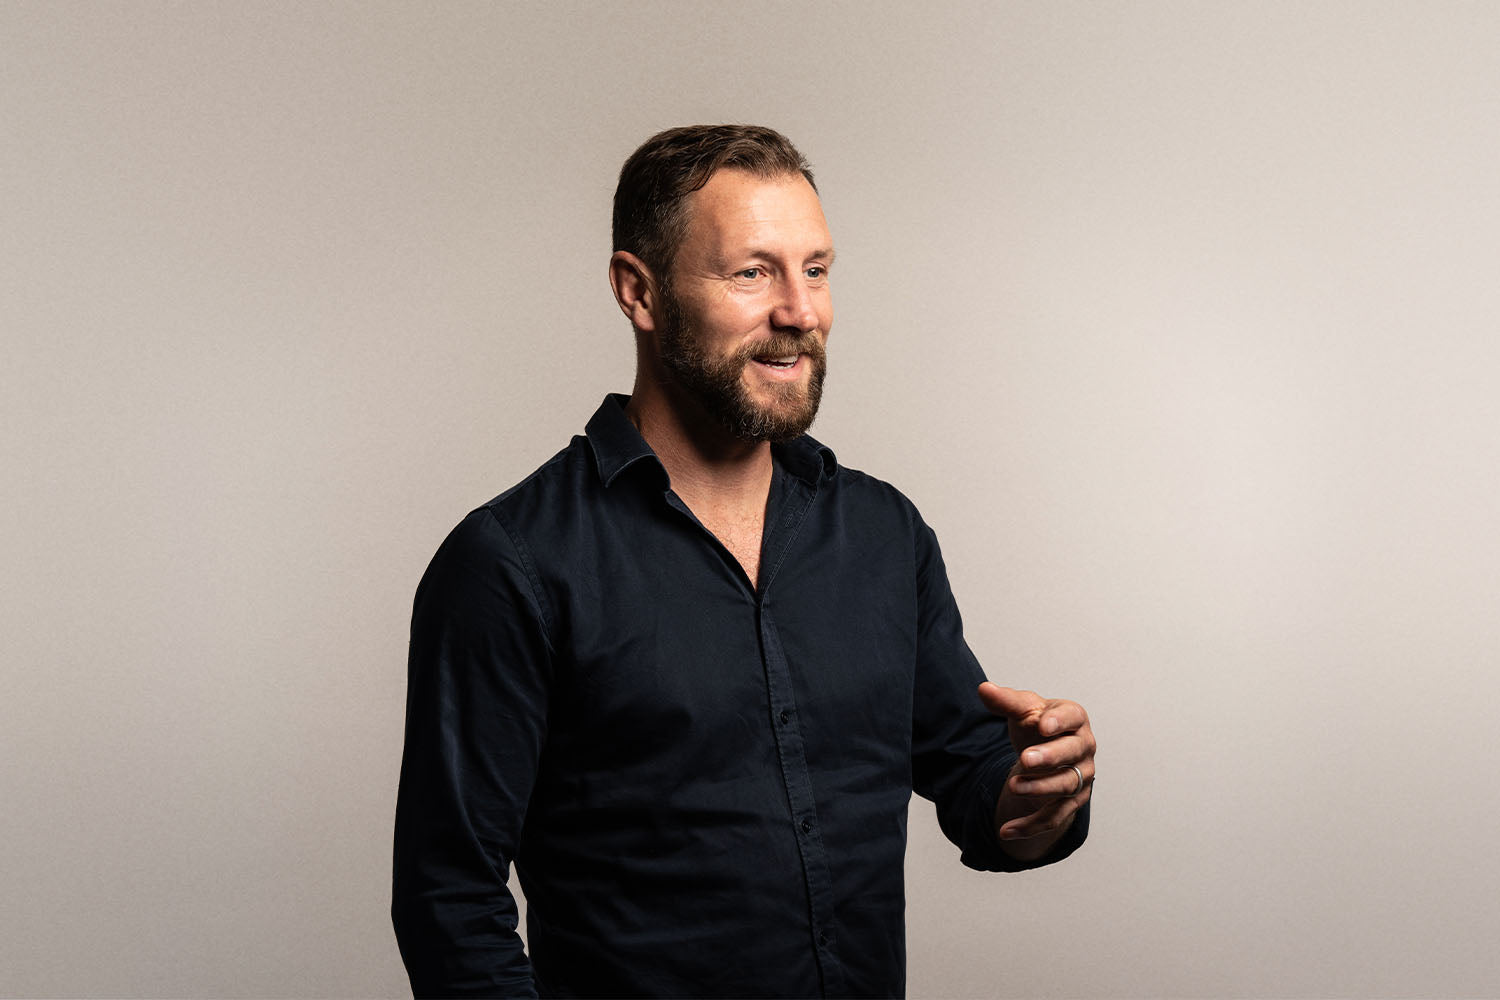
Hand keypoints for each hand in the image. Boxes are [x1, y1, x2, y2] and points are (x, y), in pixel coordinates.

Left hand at [977, 682, 1094, 855]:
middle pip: (1071, 753)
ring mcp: (1081, 776)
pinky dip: (1030, 826)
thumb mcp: (1023, 709)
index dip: (1059, 721)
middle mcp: (1083, 747)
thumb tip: (984, 689)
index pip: (1072, 717)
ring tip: (1013, 786)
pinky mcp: (1072, 802)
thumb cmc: (1037, 724)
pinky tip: (1006, 830)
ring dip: (1039, 789)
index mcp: (1074, 718)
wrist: (1046, 751)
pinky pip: (1054, 816)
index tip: (1041, 724)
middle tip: (1025, 759)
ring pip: (1064, 786)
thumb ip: (1006, 701)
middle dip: (1049, 757)